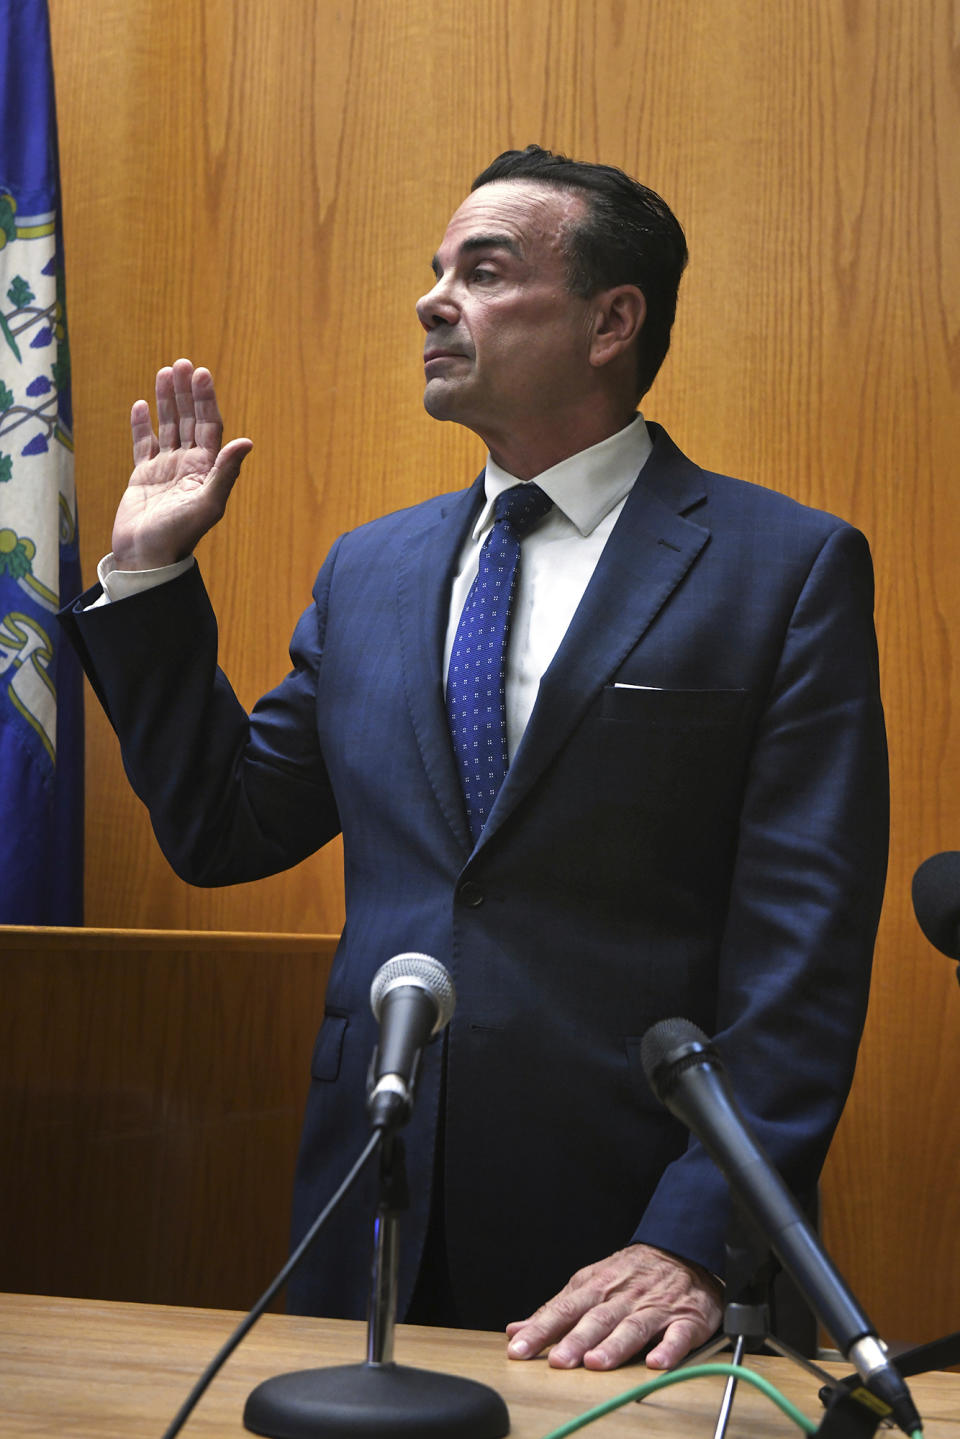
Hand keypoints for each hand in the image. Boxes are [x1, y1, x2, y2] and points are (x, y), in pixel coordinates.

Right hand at [112, 358, 252, 568]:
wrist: (148, 557)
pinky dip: (143, 425)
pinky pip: (144, 444)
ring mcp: (166, 469)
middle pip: (189, 420)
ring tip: (164, 372)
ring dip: (167, 400)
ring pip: (168, 426)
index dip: (206, 400)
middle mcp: (189, 465)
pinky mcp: (143, 476)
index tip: (202, 374)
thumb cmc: (180, 534)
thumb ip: (226, 472)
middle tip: (183, 363)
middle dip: (187, 392)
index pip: (209, 426)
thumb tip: (247, 441)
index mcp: (207, 469)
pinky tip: (142, 404)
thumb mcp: (208, 503)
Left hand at [505, 1244, 722, 1370]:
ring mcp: (655, 1307)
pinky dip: (669, 1349)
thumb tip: (517, 1330)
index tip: (519, 1349)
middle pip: (596, 1319)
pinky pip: (678, 1335)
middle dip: (575, 1340)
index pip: (563, 1309)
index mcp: (596, 1288)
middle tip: (557, 1361)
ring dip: (614, 1345)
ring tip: (597, 1362)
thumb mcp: (590, 1282)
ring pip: (632, 1327)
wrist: (682, 1250)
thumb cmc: (630, 1274)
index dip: (540, 1329)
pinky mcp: (686, 1319)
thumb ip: (555, 1309)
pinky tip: (657, 1363)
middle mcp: (623, 1297)